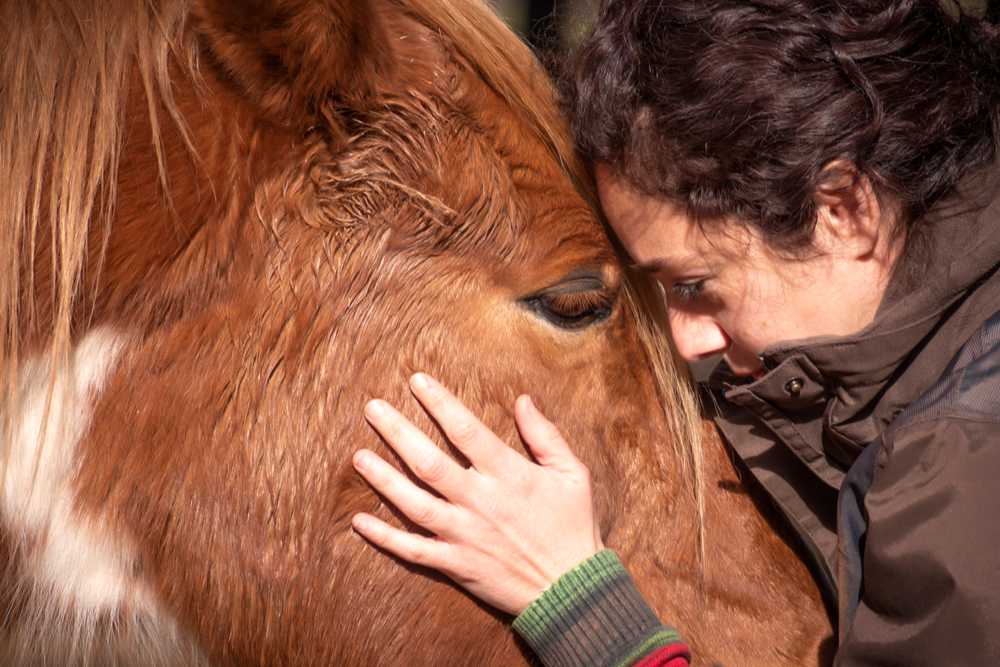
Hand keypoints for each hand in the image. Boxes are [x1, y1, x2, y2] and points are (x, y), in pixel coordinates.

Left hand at [351, 373, 602, 614]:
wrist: (574, 589)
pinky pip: (414, 550)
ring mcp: (465, 535)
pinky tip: (360, 521)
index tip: (416, 380)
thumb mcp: (572, 474)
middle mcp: (481, 502)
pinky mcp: (457, 565)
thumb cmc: (574, 527)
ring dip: (383, 479)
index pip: (465, 430)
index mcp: (508, 475)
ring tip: (358, 456)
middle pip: (429, 462)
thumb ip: (545, 435)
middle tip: (372, 408)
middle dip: (398, 432)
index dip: (439, 402)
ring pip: (414, 503)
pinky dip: (385, 538)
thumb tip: (523, 400)